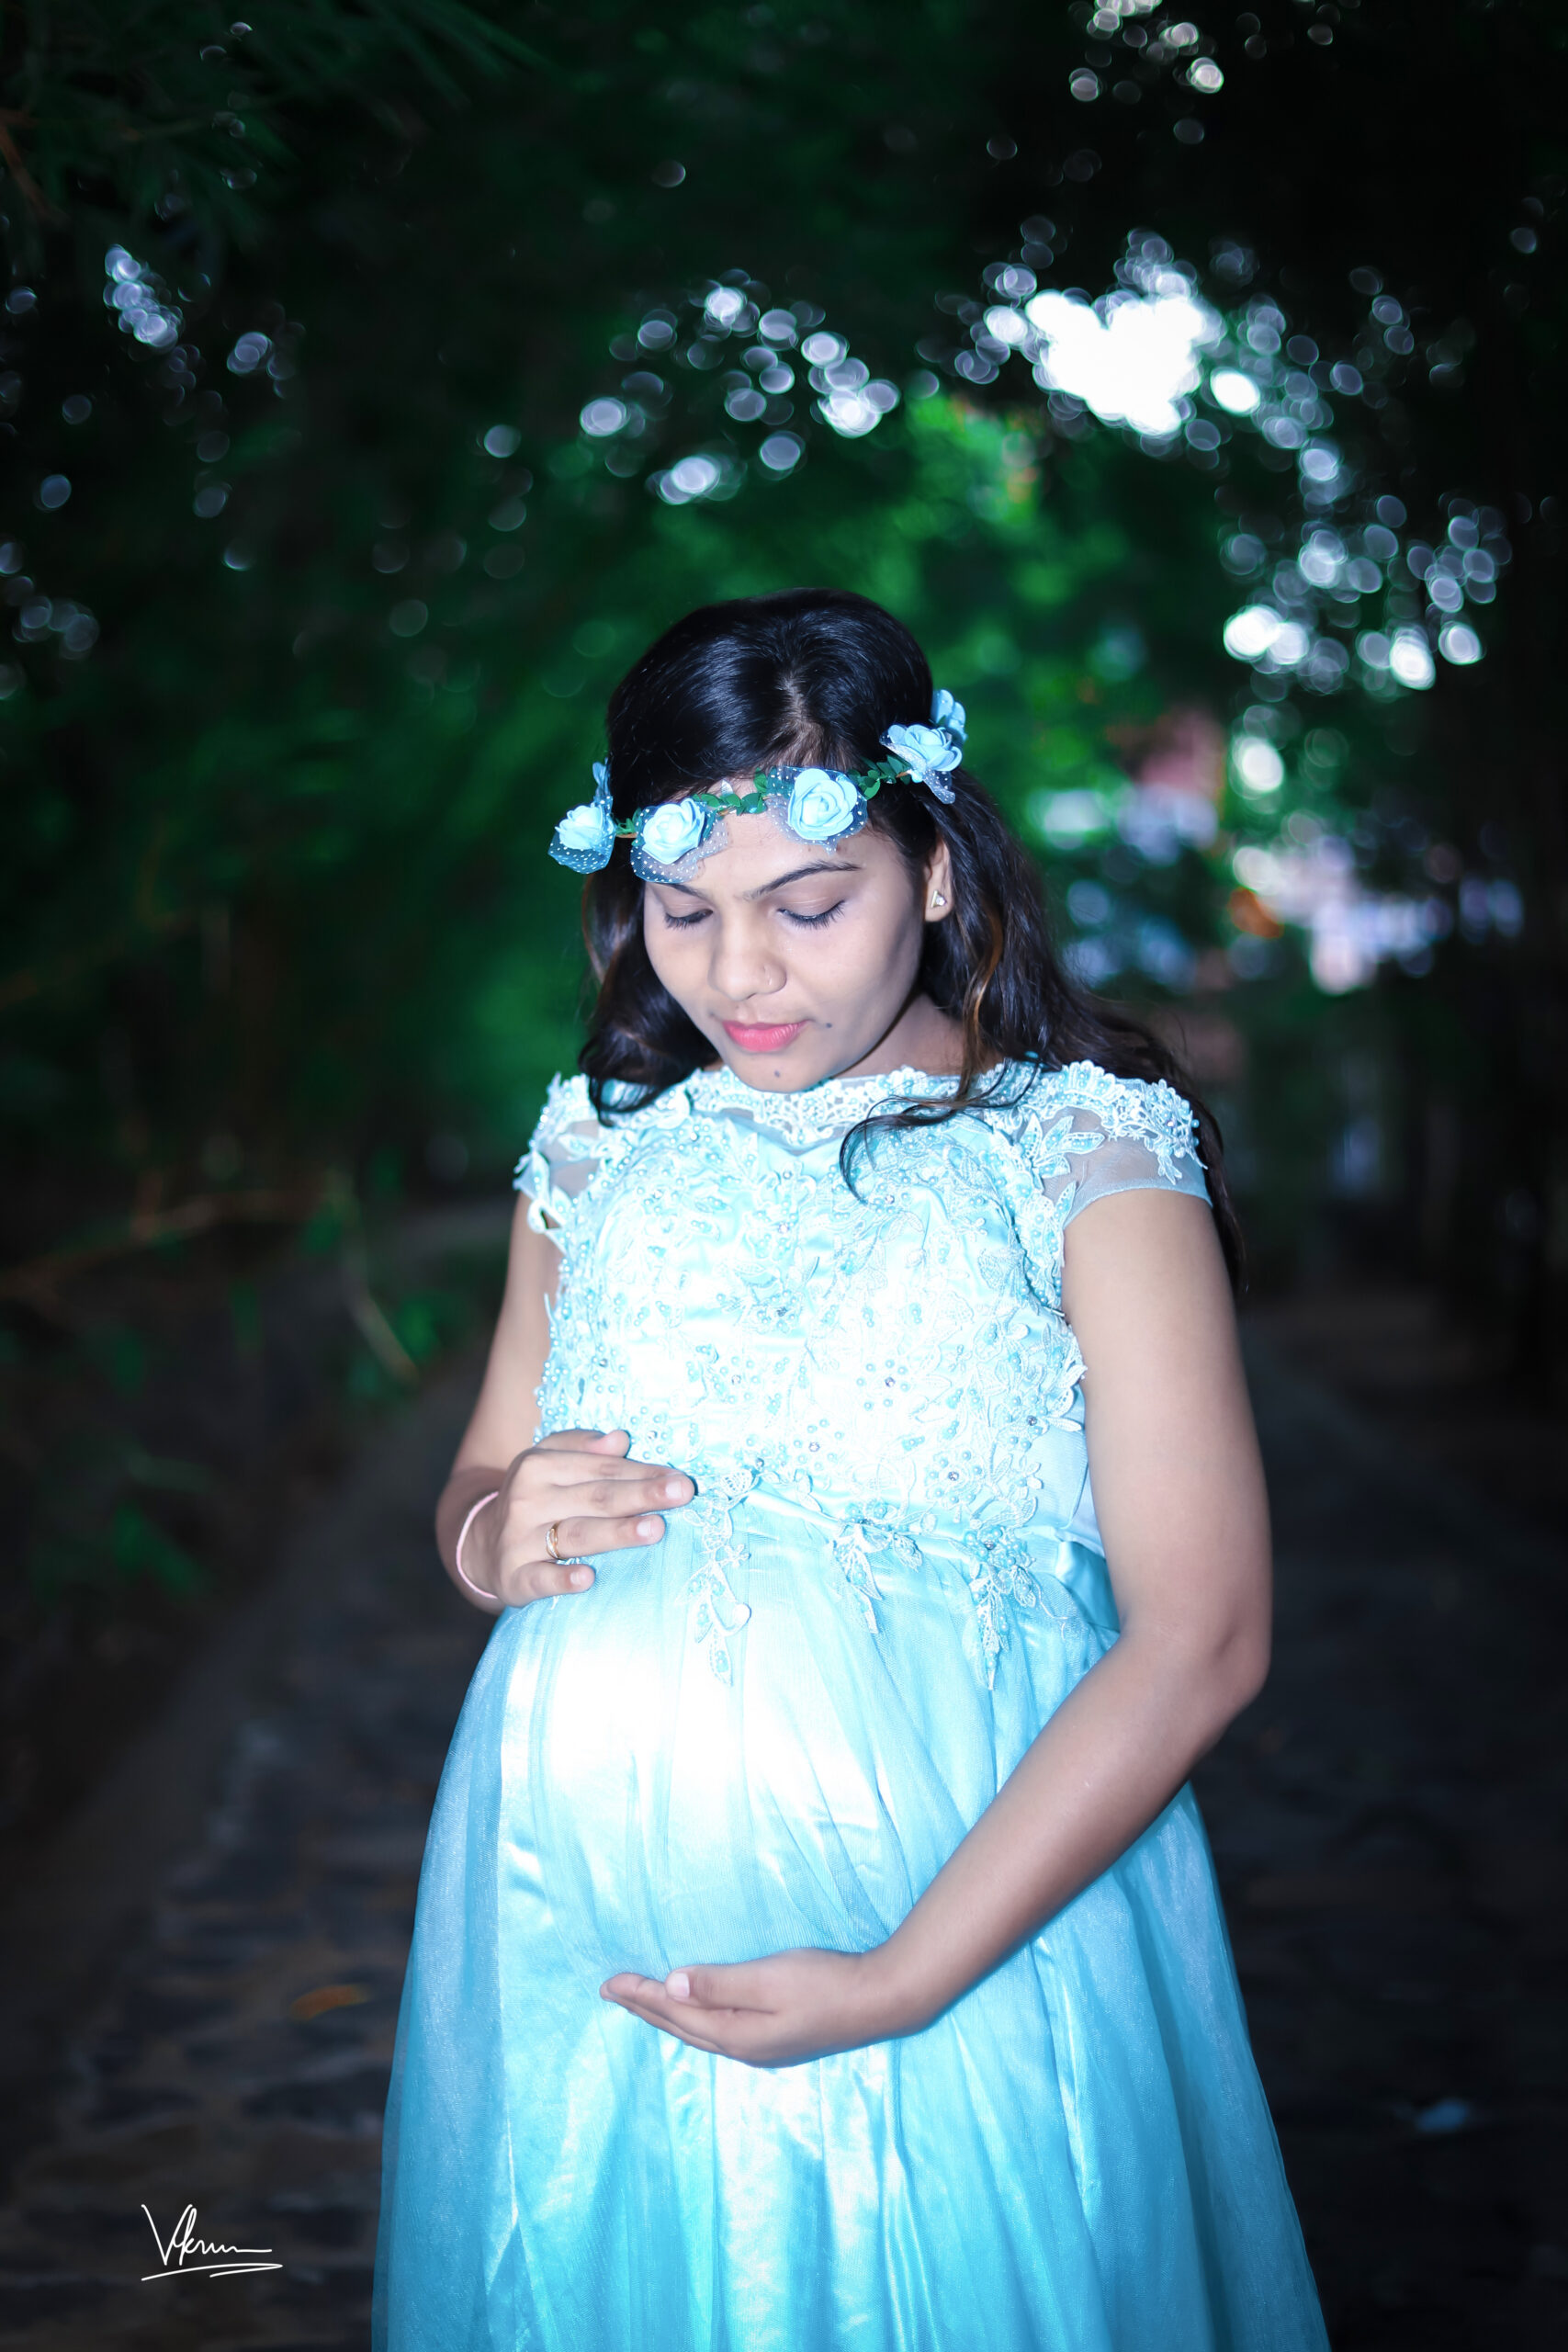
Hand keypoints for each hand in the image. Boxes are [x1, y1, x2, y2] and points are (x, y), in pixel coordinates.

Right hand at [463, 1429, 692, 1605]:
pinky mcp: (514, 1577)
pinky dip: (562, 1579)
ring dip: (617, 1533)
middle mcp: (528, 1500)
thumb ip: (584, 1447)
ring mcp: (519, 1540)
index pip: (602, 1469)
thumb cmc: (534, 1497)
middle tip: (683, 1493)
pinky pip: (541, 1579)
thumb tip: (620, 1439)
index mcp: (539, 1466)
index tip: (681, 1479)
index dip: (643, 1472)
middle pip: (596, 1497)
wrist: (482, 1544)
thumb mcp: (548, 1461)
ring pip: (577, 1535)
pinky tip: (587, 1578)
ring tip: (655, 1529)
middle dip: (641, 1495)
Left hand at [598, 1945, 924, 2066]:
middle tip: (612, 1991)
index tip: (610, 1983)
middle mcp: (744, 2049)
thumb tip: (670, 1985)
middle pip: (682, 2028)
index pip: (677, 2014)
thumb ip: (720, 1983)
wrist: (881, 2000)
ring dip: (667, 2016)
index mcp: (737, 2036)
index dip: (642, 1998)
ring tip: (643, 2003)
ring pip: (699, 2032)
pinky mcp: (776, 2038)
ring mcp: (762, 2047)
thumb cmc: (825, 1984)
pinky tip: (696, 2015)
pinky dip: (694, 2019)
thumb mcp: (769, 1978)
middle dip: (646, 2009)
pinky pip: (717, 2031)